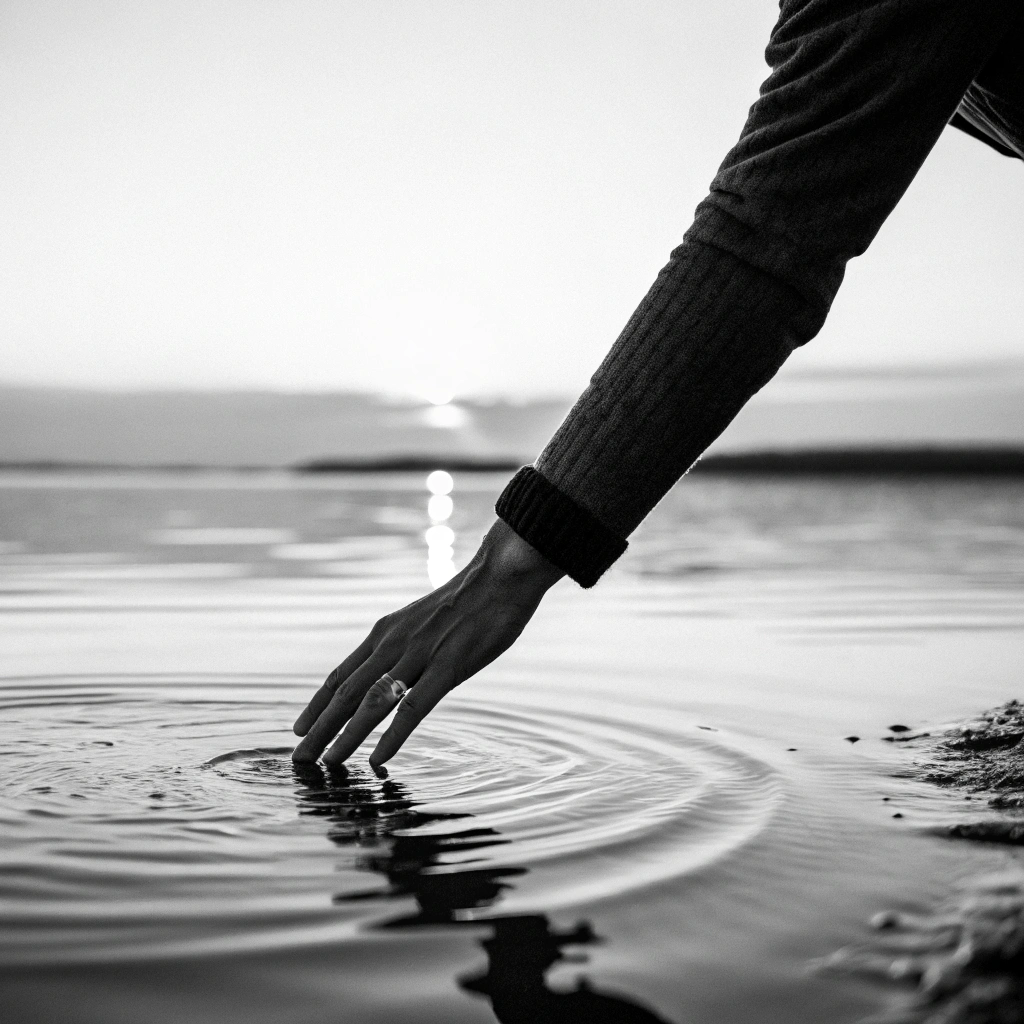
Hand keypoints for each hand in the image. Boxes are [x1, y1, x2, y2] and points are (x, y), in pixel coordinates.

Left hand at [291, 518, 563, 767]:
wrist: (499, 575)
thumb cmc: (467, 599)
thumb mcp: (424, 619)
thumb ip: (405, 644)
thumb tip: (394, 671)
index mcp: (386, 632)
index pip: (342, 675)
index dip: (318, 704)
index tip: (300, 729)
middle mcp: (394, 644)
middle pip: (348, 693)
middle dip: (320, 728)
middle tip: (300, 758)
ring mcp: (420, 655)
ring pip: (373, 702)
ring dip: (347, 735)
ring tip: (328, 763)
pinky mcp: (449, 666)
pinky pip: (414, 706)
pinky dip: (393, 735)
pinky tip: (378, 757)